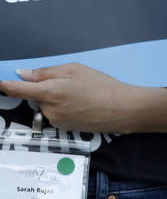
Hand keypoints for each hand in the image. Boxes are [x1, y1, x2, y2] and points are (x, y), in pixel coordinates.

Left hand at [0, 64, 136, 132]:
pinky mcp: (64, 128)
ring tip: (80, 95)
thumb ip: (46, 72)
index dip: (4, 84)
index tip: (0, 81)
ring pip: (45, 105)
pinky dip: (63, 108)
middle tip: (69, 83)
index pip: (16, 89)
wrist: (123, 109)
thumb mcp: (75, 70)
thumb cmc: (102, 85)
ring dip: (55, 99)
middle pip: (34, 96)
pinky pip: (55, 114)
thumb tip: (23, 75)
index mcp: (49, 92)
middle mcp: (48, 109)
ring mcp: (55, 121)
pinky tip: (82, 105)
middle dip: (44, 89)